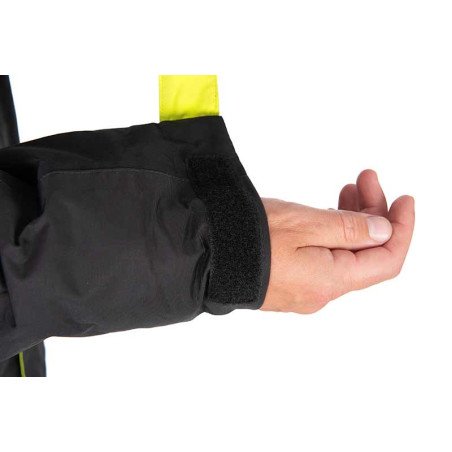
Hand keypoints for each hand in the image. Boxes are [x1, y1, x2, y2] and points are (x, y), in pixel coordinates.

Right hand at [260, 169, 414, 313]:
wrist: (203, 256)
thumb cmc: (247, 239)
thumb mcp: (304, 224)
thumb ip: (349, 229)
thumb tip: (383, 232)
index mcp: (330, 280)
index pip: (387, 260)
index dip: (402, 228)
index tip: (404, 199)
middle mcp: (321, 291)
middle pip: (365, 254)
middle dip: (373, 215)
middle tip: (365, 179)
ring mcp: (304, 287)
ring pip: (343, 254)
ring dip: (351, 220)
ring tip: (347, 189)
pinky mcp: (290, 279)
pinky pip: (323, 257)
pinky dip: (332, 232)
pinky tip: (327, 213)